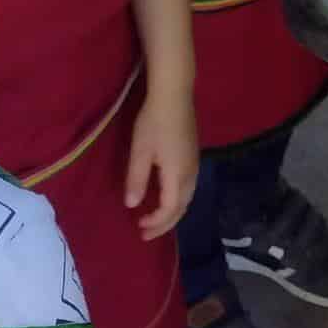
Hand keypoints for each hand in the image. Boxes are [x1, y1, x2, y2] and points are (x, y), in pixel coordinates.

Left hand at [125, 84, 197, 238]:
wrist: (174, 94)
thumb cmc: (153, 123)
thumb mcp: (140, 151)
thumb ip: (136, 179)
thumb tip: (132, 204)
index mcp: (177, 176)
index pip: (169, 210)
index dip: (155, 223)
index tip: (139, 228)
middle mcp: (191, 174)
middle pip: (182, 208)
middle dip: (165, 223)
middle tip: (147, 232)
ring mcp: (195, 164)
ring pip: (187, 198)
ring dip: (172, 212)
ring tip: (156, 219)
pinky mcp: (194, 155)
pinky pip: (188, 187)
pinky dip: (177, 200)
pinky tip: (166, 195)